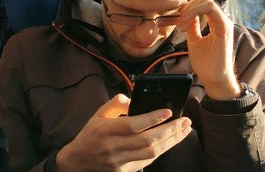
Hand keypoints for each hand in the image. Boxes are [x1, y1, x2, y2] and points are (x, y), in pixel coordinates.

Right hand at [56, 94, 192, 171]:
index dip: (152, 118)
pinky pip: (147, 161)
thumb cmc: (91, 135)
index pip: (133, 125)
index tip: (168, 112)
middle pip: (147, 140)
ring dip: (171, 142)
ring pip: (151, 153)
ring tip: (184, 131)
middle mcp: (112, 147)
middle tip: (185, 121)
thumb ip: (116, 103)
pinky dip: (161, 151)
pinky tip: (171, 142)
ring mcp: (118, 162)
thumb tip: (134, 99)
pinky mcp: (123, 171)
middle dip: (170, 131)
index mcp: (105, 130)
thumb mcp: (98, 114)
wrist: (78, 162)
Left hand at [178, 0, 240, 98]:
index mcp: (216, 23)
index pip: (203, 3)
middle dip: (188, 6)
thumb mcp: (194, 40)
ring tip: (182, 24)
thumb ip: (193, 26)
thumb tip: (187, 15)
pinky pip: (210, 9)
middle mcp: (222, 20)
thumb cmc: (206, 63)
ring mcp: (224, 23)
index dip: (189, 6)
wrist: (214, 78)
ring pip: (207, 1)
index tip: (178, 17)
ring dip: (190, 9)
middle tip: (179, 20)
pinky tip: (186, 23)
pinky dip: (195, 12)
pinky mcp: (224, 28)